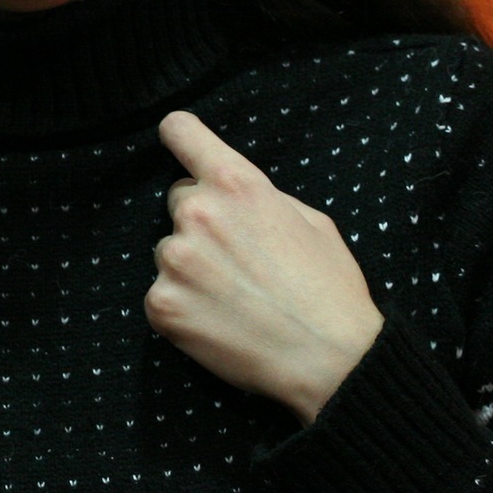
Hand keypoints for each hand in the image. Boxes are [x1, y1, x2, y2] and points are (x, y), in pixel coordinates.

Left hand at [144, 110, 383, 424]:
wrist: (332, 360)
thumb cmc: (329, 290)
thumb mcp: (310, 221)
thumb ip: (261, 198)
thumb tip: (233, 195)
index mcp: (237, 184)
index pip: (181, 132)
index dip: (180, 137)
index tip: (179, 141)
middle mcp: (198, 213)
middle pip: (179, 201)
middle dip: (202, 222)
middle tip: (238, 258)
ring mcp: (174, 259)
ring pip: (169, 251)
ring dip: (190, 267)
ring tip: (234, 297)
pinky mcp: (161, 303)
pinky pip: (162, 294)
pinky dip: (183, 307)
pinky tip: (220, 322)